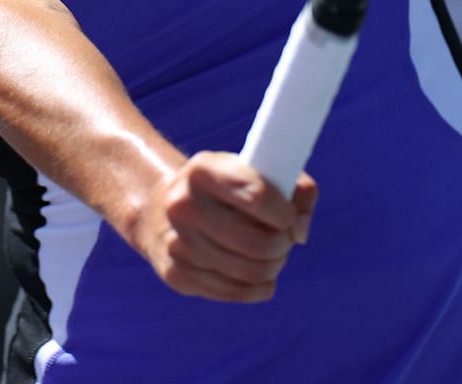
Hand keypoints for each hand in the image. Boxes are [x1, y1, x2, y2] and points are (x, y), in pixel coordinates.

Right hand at [130, 151, 317, 302]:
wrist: (160, 209)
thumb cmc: (223, 189)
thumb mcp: (253, 171)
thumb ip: (296, 188)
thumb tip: (300, 233)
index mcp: (203, 170)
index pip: (258, 196)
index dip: (286, 212)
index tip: (289, 216)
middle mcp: (183, 205)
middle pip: (259, 243)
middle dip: (283, 245)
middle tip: (284, 239)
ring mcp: (177, 244)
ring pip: (252, 272)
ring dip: (274, 266)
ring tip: (272, 254)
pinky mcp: (177, 275)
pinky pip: (237, 292)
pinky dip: (258, 286)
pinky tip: (258, 273)